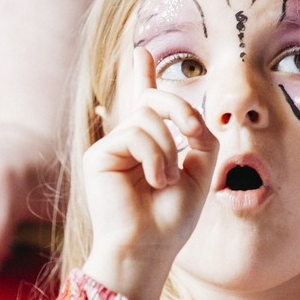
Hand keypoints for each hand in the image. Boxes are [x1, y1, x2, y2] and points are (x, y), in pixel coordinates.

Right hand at [81, 48, 217, 299]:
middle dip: (179, 110)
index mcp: (150, 148)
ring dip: (168, 150)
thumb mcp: (201, 170)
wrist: (148, 248)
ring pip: (148, 118)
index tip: (143, 52)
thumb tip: (182, 114)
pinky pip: (135, 133)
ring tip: (166, 182)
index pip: (146, 104)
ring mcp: (111, 148)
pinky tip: (154, 182)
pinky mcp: (99, 154)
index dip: (143, 76)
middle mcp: (128, 144)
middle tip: (193, 137)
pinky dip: (154, 156)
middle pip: (153, 101)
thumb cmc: (172, 219)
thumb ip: (199, 134)